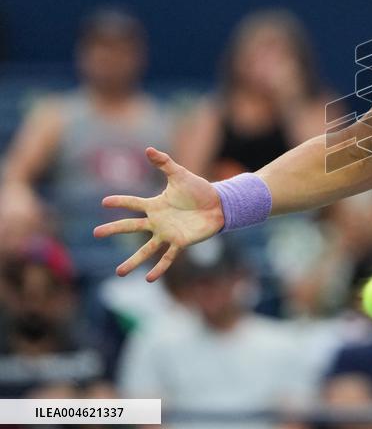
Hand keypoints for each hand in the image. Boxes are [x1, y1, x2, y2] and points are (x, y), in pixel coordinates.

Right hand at [94, 147, 224, 281]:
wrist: (219, 204)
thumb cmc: (199, 190)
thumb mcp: (180, 175)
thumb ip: (164, 163)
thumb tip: (149, 149)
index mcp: (156, 205)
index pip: (133, 203)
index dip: (120, 202)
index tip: (104, 202)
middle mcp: (158, 221)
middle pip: (131, 226)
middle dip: (114, 229)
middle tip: (96, 233)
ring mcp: (168, 233)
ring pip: (146, 249)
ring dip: (133, 261)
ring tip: (119, 272)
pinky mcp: (180, 242)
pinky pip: (168, 257)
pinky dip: (159, 268)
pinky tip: (149, 279)